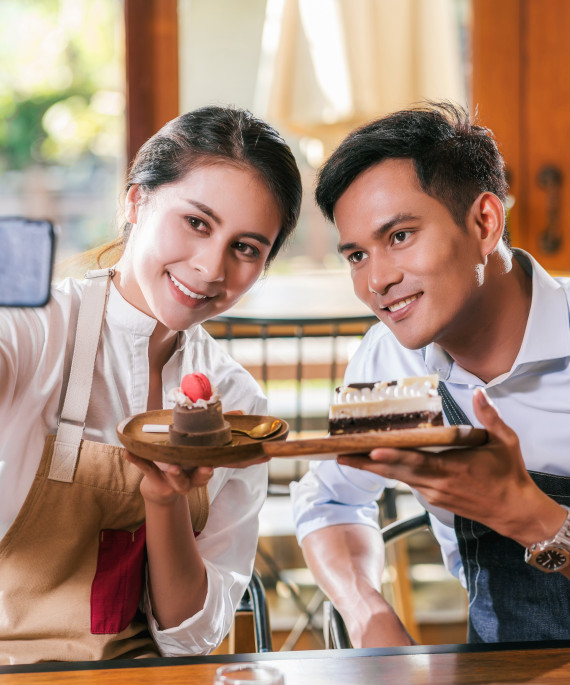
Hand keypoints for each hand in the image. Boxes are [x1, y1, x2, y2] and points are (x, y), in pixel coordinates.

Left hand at [124, 451, 213, 504]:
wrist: (161, 490)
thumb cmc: (180, 467)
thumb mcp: (190, 462)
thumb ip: (196, 448)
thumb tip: (204, 413)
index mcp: (198, 474)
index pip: (207, 473)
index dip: (210, 470)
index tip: (211, 465)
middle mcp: (188, 481)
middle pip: (196, 479)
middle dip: (200, 474)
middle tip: (203, 467)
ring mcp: (172, 482)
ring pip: (176, 479)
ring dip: (176, 473)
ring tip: (173, 467)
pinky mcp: (155, 480)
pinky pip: (147, 468)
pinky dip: (137, 459)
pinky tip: (128, 452)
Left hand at [338, 388, 564, 544]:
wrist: (515, 511)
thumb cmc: (509, 475)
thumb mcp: (505, 442)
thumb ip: (489, 417)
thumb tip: (479, 392)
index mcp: (452, 468)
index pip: (416, 462)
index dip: (393, 458)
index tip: (372, 452)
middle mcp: (437, 483)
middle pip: (396, 472)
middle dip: (366, 464)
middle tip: (340, 454)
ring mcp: (433, 493)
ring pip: (397, 478)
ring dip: (371, 469)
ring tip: (346, 457)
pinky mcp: (434, 498)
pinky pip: (406, 482)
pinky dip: (389, 473)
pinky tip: (373, 464)